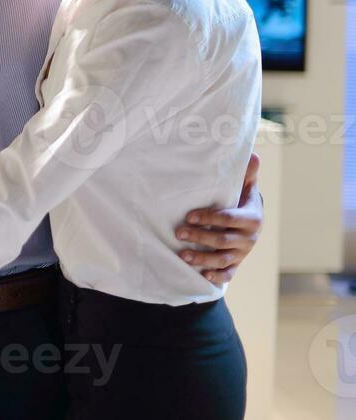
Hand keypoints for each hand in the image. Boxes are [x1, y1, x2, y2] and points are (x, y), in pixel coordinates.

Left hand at [177, 151, 262, 284]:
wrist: (251, 222)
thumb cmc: (241, 199)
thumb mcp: (246, 186)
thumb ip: (247, 173)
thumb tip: (254, 156)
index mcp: (251, 218)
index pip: (230, 219)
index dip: (210, 218)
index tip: (189, 216)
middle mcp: (249, 238)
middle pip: (223, 240)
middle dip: (200, 237)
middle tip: (179, 232)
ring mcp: (242, 253)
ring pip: (222, 259)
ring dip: (202, 258)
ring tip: (182, 255)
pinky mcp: (236, 264)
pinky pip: (228, 273)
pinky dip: (216, 276)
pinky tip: (202, 275)